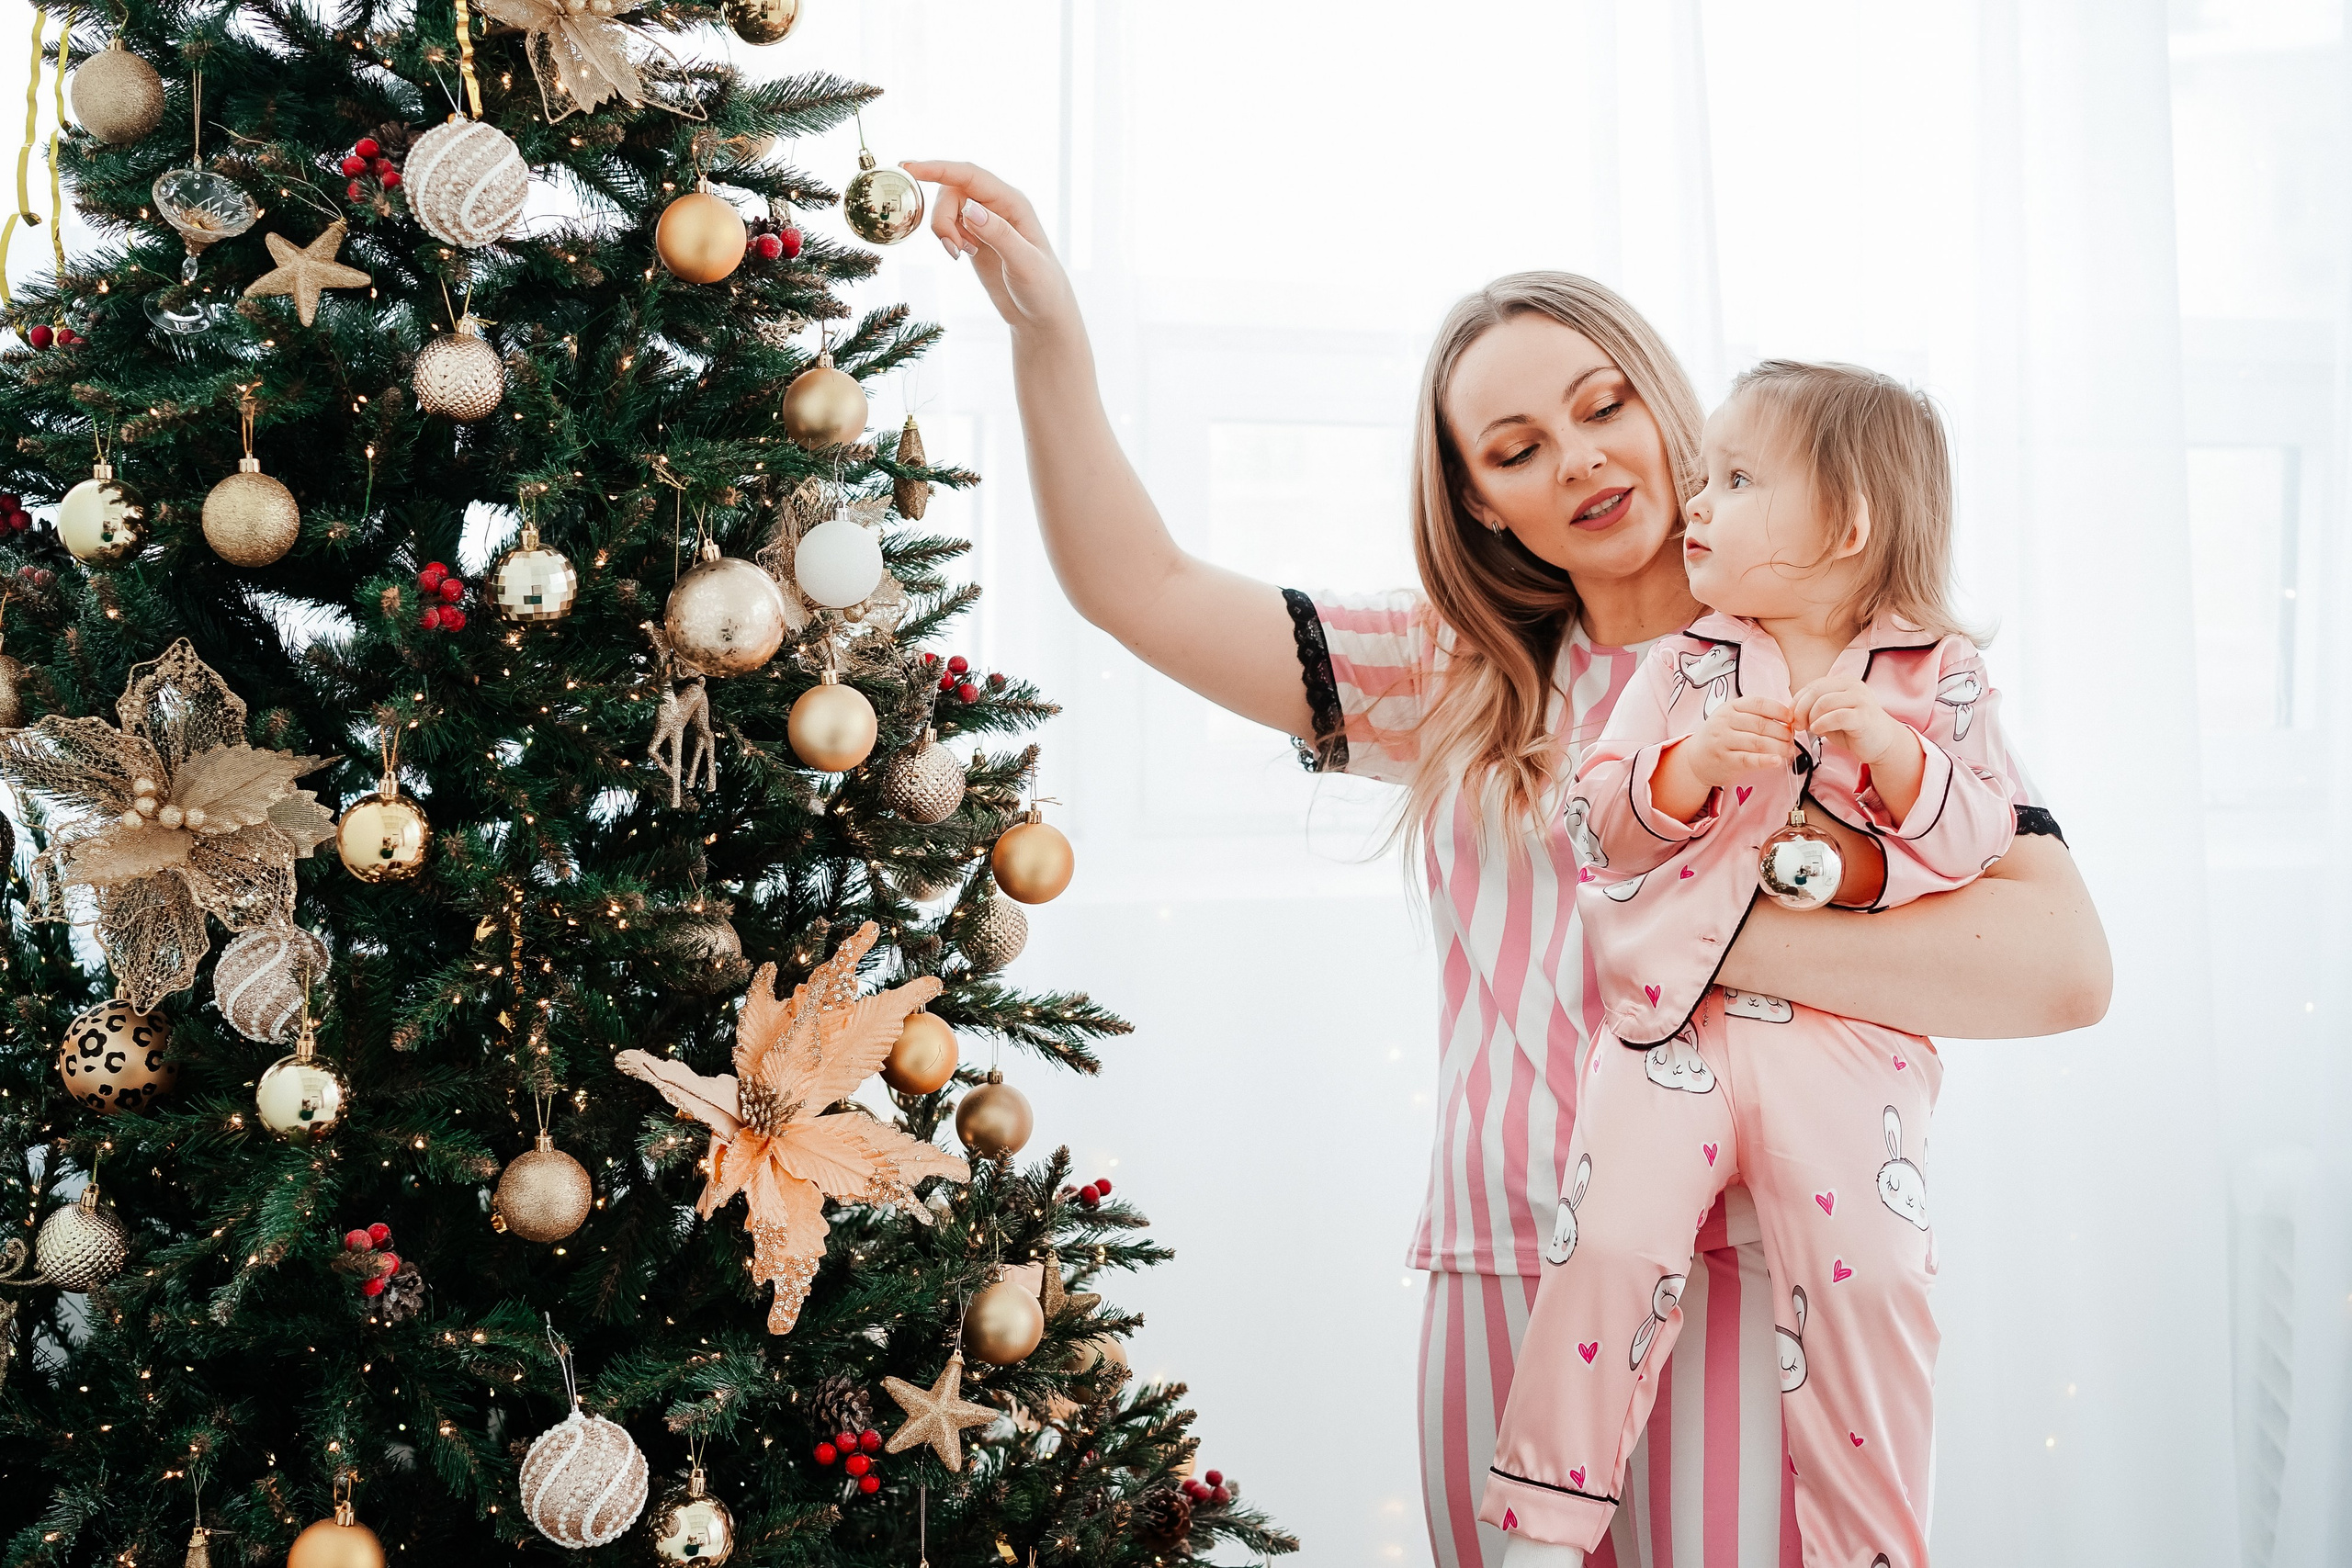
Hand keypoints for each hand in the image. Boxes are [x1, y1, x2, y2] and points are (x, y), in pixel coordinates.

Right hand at [901, 160, 1078, 339]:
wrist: (1041, 314)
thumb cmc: (1043, 289)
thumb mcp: (1025, 264)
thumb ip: (999, 234)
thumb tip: (970, 208)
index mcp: (1013, 203)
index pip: (970, 175)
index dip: (938, 169)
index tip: (908, 168)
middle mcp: (998, 205)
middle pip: (952, 191)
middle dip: (942, 218)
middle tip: (954, 249)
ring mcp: (985, 220)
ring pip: (947, 208)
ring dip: (944, 230)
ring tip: (962, 254)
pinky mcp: (975, 236)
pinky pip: (949, 224)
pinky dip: (948, 238)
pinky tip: (964, 254)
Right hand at [1677, 695, 1795, 788]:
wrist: (1696, 759)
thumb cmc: (1721, 738)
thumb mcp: (1732, 719)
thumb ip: (1755, 716)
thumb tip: (1788, 720)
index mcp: (1729, 707)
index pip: (1759, 704)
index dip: (1779, 711)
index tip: (1792, 719)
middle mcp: (1724, 721)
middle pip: (1761, 724)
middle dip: (1782, 732)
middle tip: (1791, 739)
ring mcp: (1723, 741)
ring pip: (1758, 742)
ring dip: (1779, 747)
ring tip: (1789, 751)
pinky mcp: (1724, 760)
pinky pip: (1749, 759)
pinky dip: (1765, 760)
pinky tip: (1777, 761)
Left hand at [1791, 675, 1907, 766]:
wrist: (1882, 744)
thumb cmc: (1853, 729)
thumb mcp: (1830, 714)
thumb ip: (1815, 708)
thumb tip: (1792, 710)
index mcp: (1844, 682)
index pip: (1812, 686)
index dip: (1797, 701)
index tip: (1792, 717)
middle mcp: (1853, 686)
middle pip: (1816, 691)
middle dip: (1801, 709)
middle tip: (1797, 725)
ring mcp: (1860, 700)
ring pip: (1825, 702)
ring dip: (1811, 718)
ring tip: (1811, 729)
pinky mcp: (1864, 716)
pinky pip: (1836, 716)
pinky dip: (1822, 724)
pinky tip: (1819, 732)